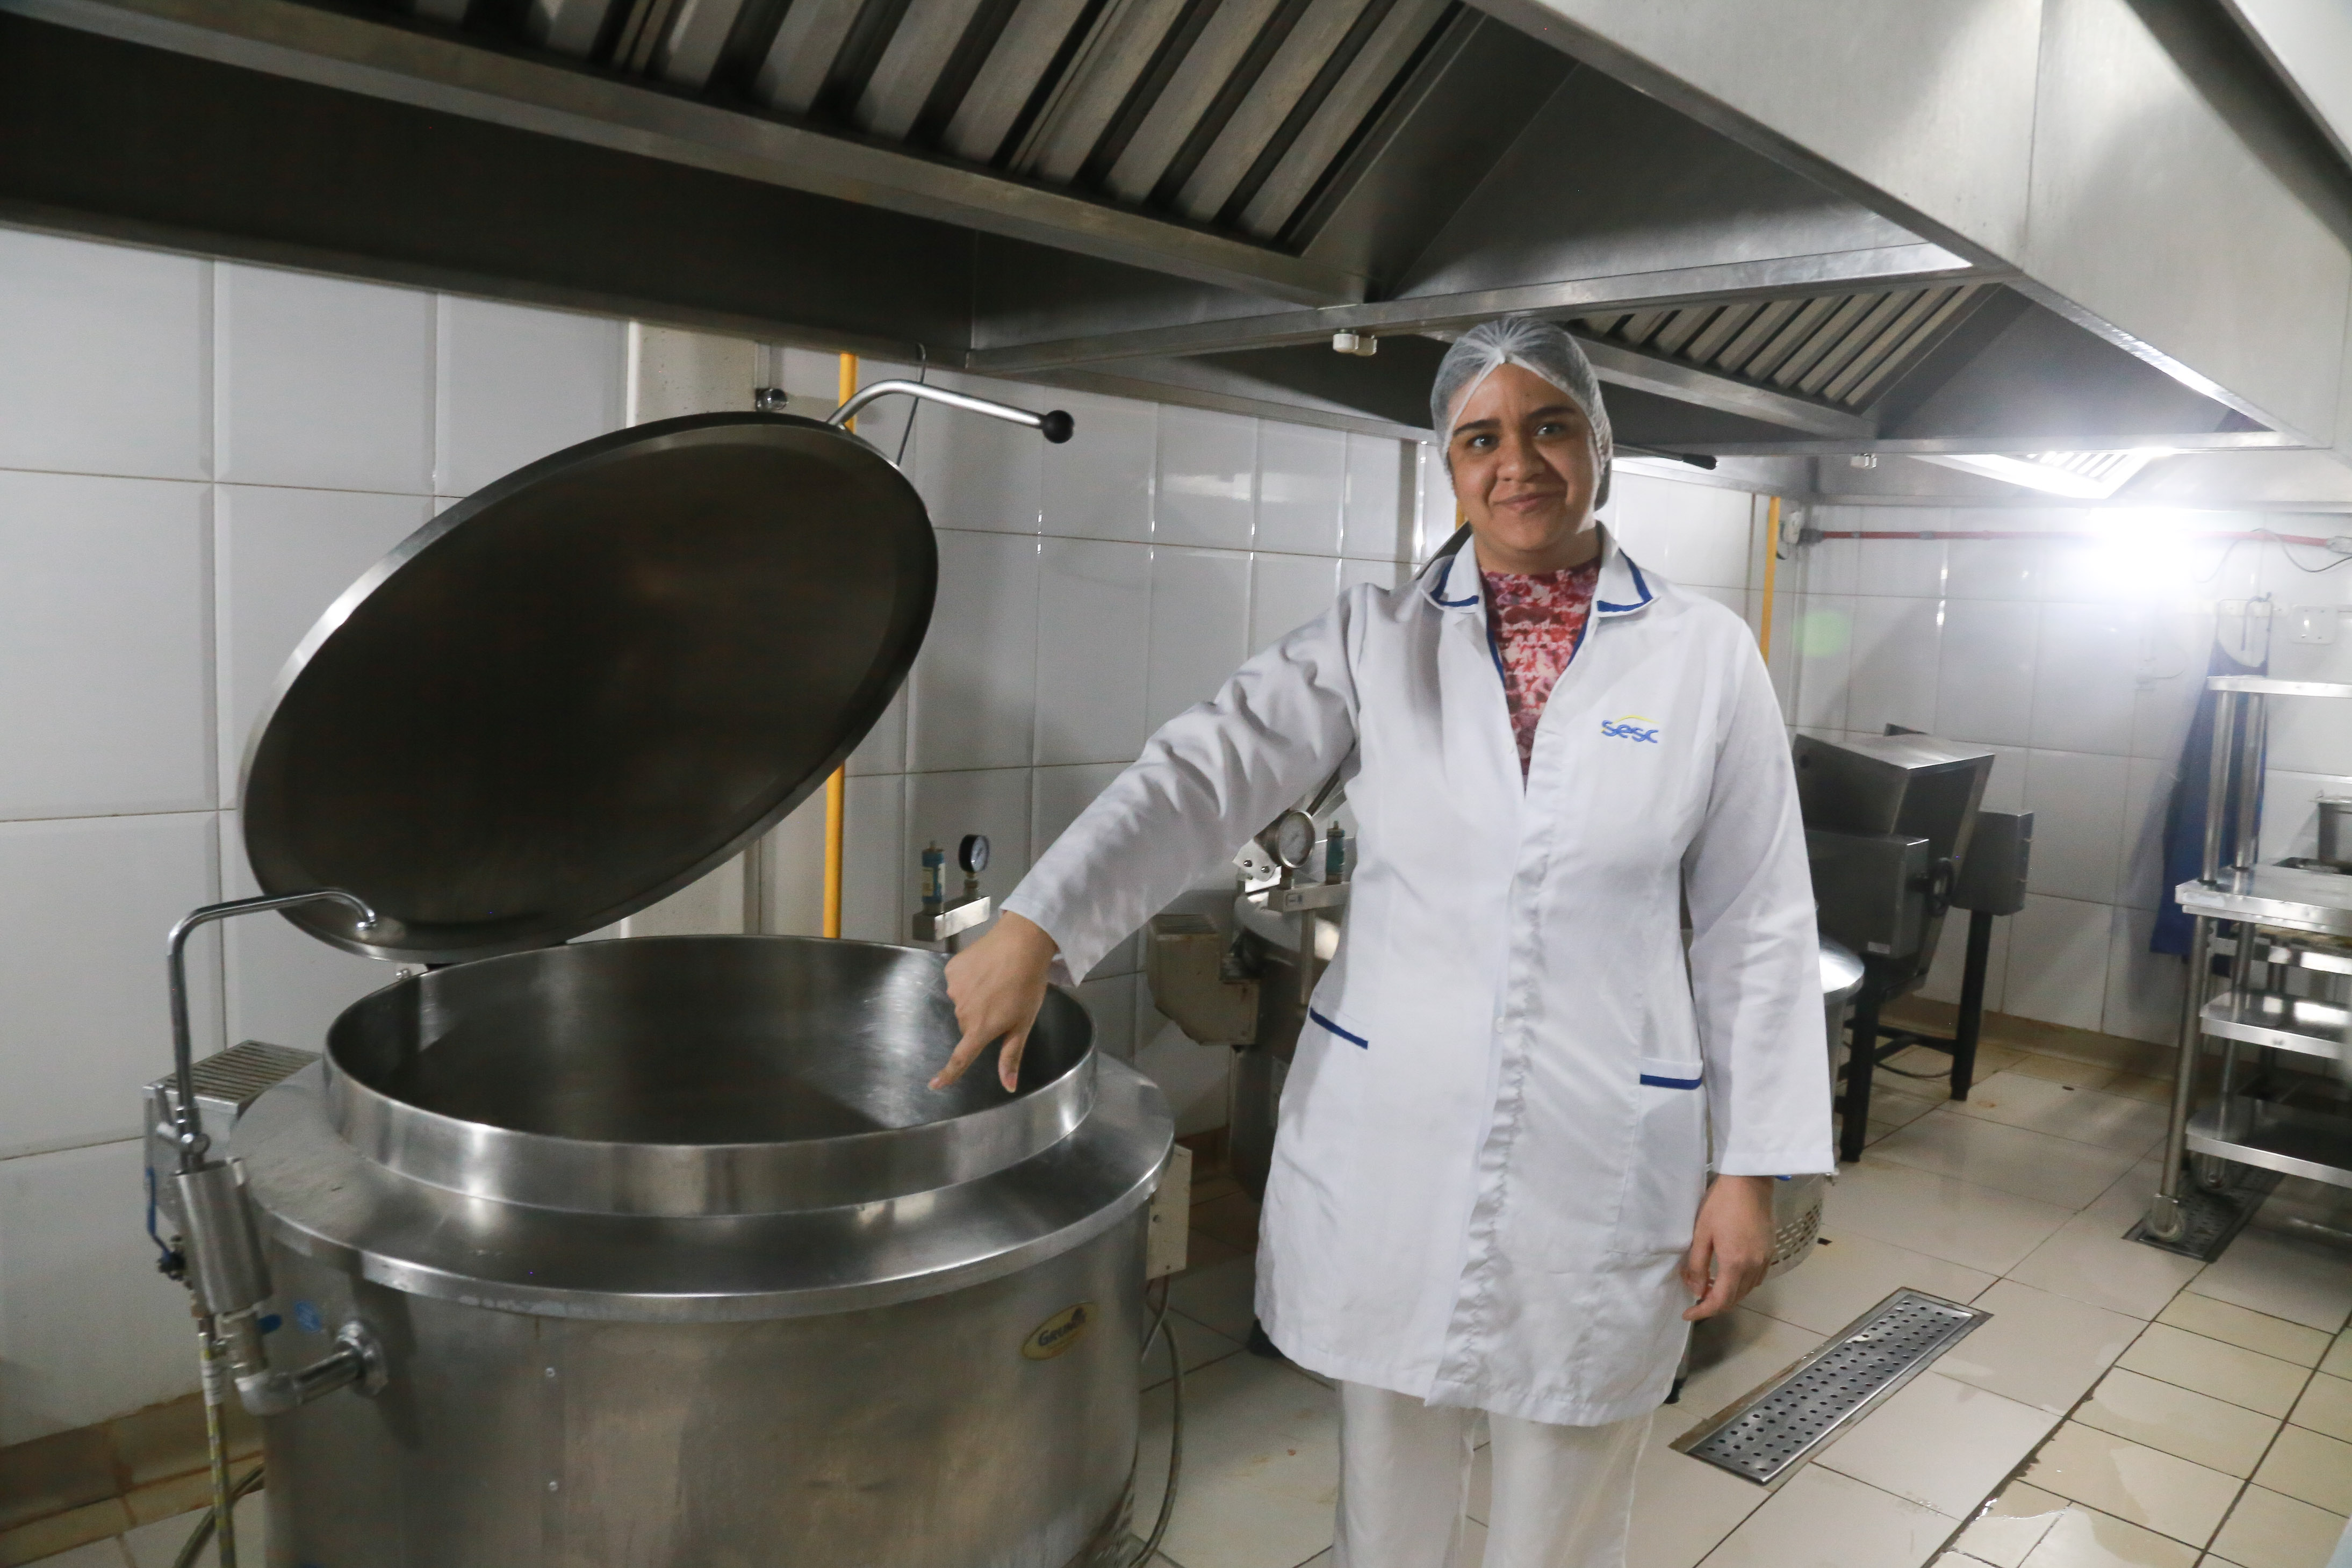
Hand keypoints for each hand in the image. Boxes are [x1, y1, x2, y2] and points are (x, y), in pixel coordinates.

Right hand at [932, 912, 1059, 1091]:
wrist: (1022, 943)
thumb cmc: (1028, 986)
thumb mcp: (1024, 1023)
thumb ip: (1011, 1056)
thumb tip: (1008, 1087)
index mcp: (980, 1028)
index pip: (960, 1058)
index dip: (947, 1074)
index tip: (934, 1085)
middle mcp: (962, 1012)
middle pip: (967, 1025)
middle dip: (981, 1020)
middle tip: (1002, 1003)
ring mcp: (954, 989)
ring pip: (962, 1003)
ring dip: (976, 998)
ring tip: (996, 981)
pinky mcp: (951, 969)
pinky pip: (958, 982)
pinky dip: (969, 979)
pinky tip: (985, 969)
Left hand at [1681, 1175, 1775, 1320]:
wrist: (1750, 1182)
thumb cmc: (1721, 1204)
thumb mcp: (1701, 1233)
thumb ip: (1697, 1265)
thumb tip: (1695, 1290)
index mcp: (1735, 1264)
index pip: (1719, 1301)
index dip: (1702, 1312)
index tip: (1687, 1314)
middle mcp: (1753, 1267)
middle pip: (1735, 1299)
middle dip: (1714, 1305)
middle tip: (1695, 1300)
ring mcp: (1765, 1260)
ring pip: (1746, 1291)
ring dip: (1728, 1295)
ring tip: (1708, 1286)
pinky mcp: (1770, 1251)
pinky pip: (1756, 1278)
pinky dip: (1741, 1284)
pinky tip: (1728, 1274)